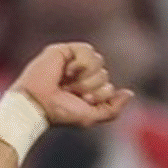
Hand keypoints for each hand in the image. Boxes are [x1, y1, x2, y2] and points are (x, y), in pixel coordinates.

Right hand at [11, 42, 133, 127]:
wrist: (38, 104)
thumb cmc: (61, 113)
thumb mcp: (92, 117)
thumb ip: (113, 109)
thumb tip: (130, 93)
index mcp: (87, 91)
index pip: (109, 88)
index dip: (99, 96)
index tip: (82, 102)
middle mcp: (81, 76)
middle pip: (105, 75)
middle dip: (92, 87)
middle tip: (73, 93)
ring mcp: (73, 62)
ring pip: (99, 61)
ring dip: (86, 78)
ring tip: (68, 83)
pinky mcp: (65, 51)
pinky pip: (88, 50)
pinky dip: (82, 63)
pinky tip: (67, 70)